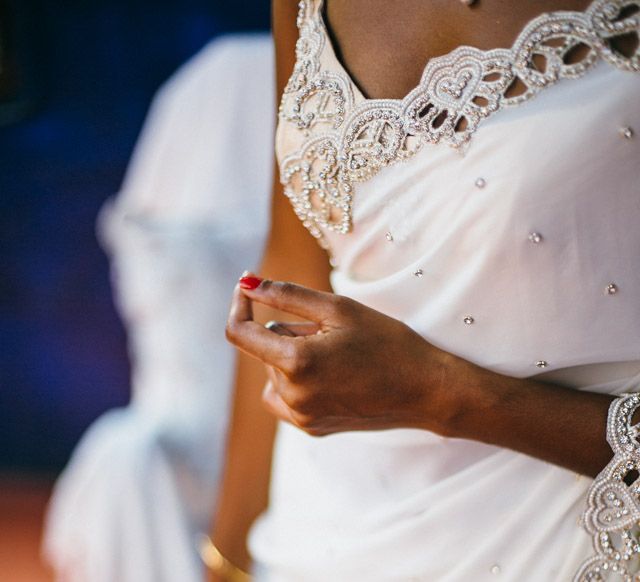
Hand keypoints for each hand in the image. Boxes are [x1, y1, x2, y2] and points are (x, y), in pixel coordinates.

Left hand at [225, 274, 464, 435]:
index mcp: (296, 363)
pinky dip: (296, 379)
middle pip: (266, 347)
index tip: (248, 288)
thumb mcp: (338, 308)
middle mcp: (293, 396)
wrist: (425, 389)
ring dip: (293, 355)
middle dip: (289, 331)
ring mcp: (301, 417)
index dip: (240, 304)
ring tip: (337, 354)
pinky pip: (284, 395)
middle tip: (332, 331)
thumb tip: (246, 284)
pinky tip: (330, 374)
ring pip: (275, 371)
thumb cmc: (386, 342)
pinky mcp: (311, 428)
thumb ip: (285, 294)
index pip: (239, 333)